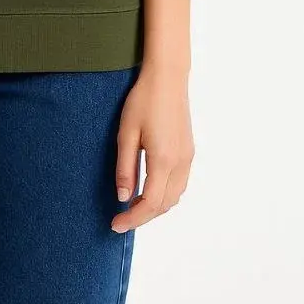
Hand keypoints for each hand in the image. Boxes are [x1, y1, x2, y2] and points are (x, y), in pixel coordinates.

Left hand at [111, 63, 193, 232]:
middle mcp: (180, 163)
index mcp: (163, 160)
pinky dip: (165, 194)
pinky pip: (180, 183)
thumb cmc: (143, 101)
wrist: (167, 78)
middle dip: (143, 216)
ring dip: (156, 207)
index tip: (115, 225)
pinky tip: (150, 189)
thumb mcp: (126, 133)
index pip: (150, 203)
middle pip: (165, 205)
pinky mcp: (189, 151)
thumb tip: (123, 198)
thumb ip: (125, 168)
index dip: (133, 219)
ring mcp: (188, 157)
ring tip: (133, 207)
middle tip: (121, 219)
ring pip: (175, 196)